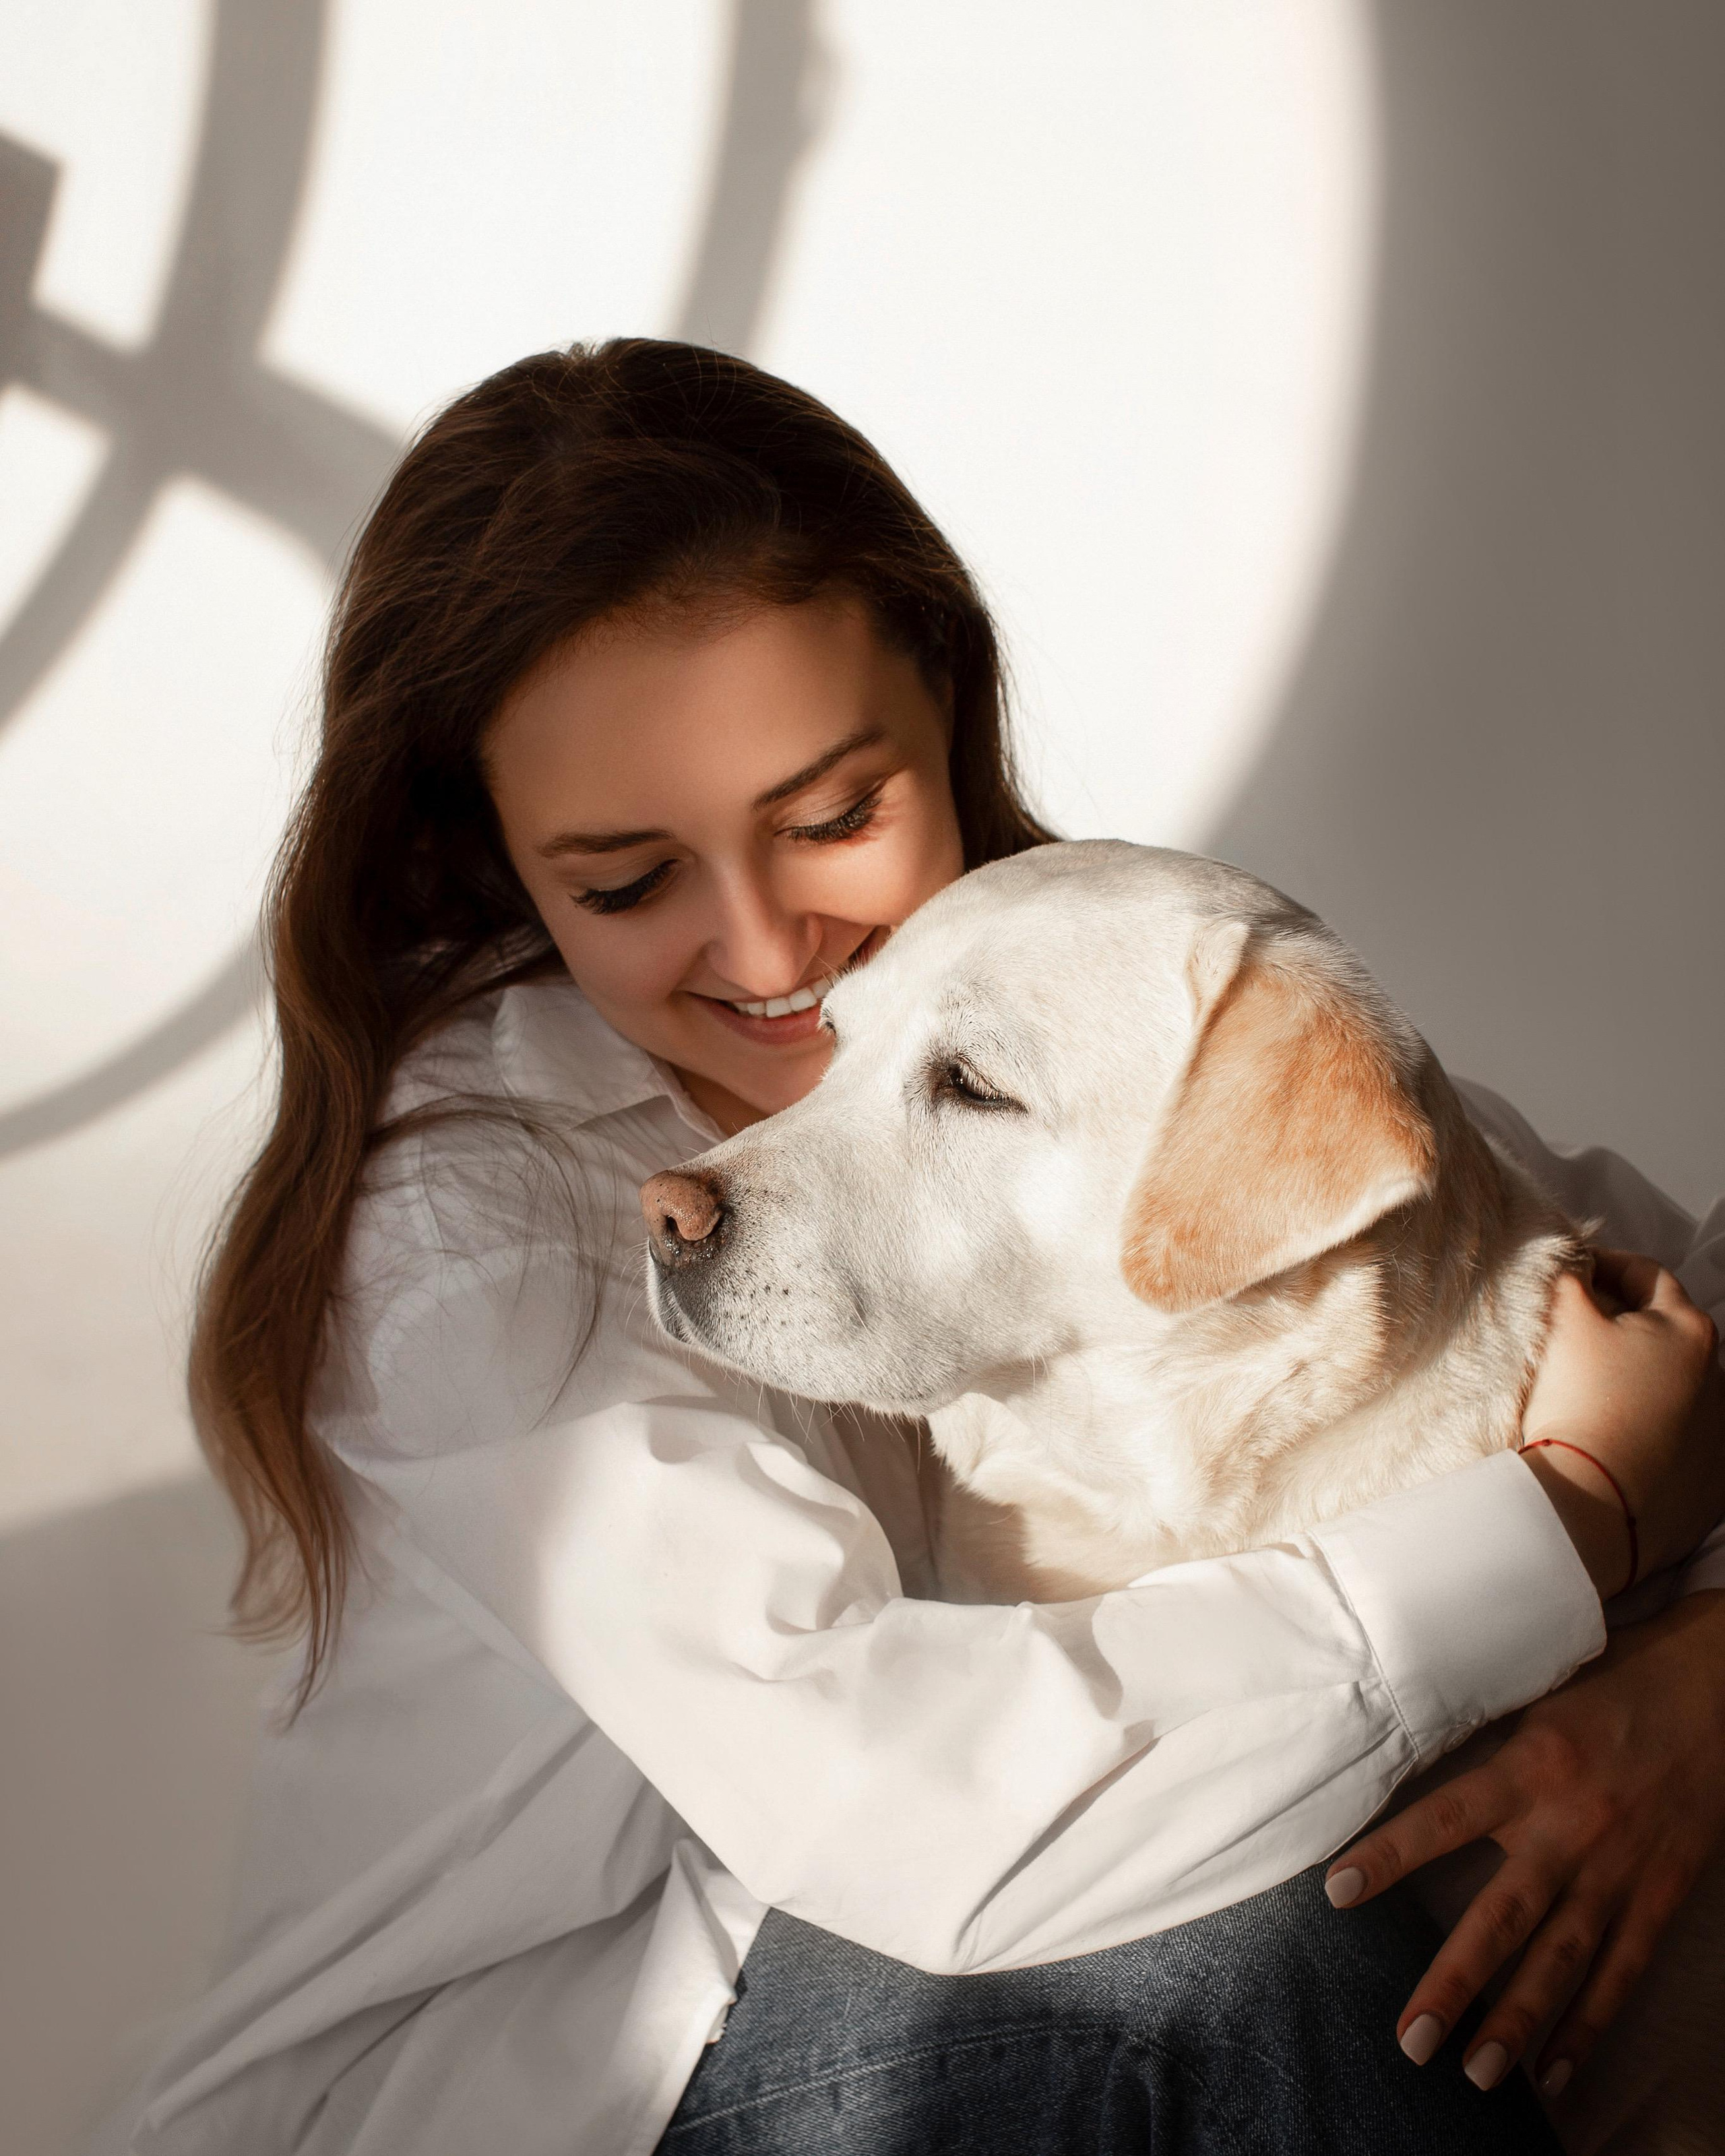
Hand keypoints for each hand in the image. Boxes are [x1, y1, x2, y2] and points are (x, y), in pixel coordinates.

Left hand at [1324, 1592, 1724, 2097]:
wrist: (1715, 1691)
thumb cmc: (1611, 1688)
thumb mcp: (1536, 1701)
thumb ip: (1482, 1744)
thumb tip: (1404, 1756)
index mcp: (1531, 1768)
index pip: (1444, 1817)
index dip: (1390, 1854)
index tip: (1336, 1892)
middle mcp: (1571, 1828)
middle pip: (1503, 1916)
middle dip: (1455, 1981)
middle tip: (1411, 2040)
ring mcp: (1620, 1870)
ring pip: (1562, 1960)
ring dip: (1518, 2021)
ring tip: (1477, 2074)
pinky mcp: (1661, 1895)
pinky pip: (1622, 1971)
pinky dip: (1590, 2025)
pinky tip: (1557, 2072)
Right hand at [1519, 1250, 1723, 1595]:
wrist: (1592, 1506)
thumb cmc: (1579, 1405)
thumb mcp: (1564, 1320)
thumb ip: (1570, 1276)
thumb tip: (1575, 1262)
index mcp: (1687, 1328)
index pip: (1645, 1275)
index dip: (1603, 1266)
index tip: (1571, 1275)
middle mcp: (1718, 1375)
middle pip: (1666, 1332)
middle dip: (1625, 1325)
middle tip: (1575, 1334)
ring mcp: (1719, 1431)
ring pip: (1675, 1386)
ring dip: (1642, 1380)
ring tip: (1592, 1393)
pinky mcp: (1712, 1482)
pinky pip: (1681, 1441)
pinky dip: (1653, 1431)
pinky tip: (1616, 1437)